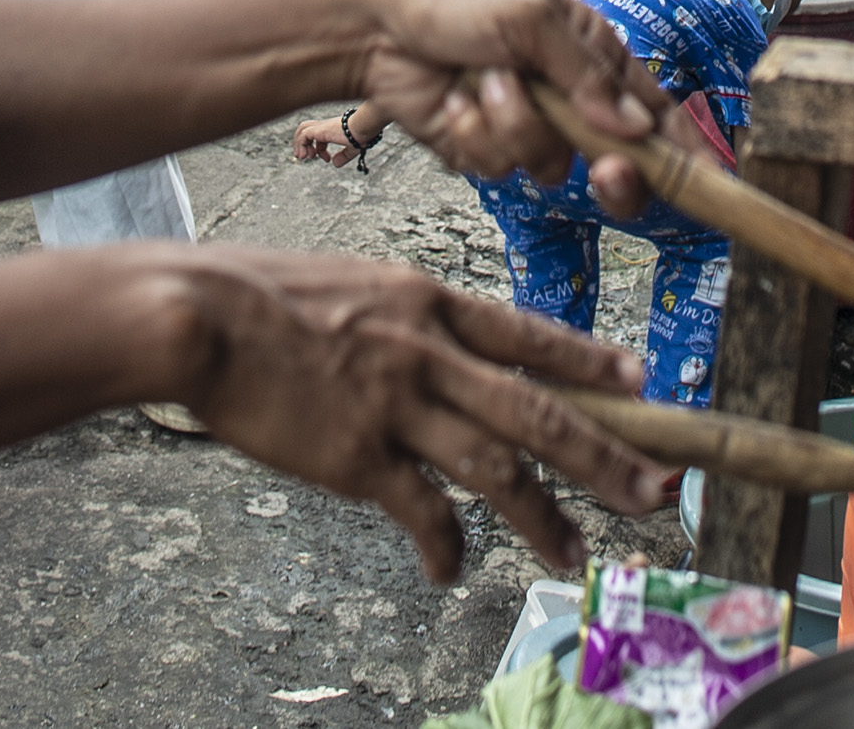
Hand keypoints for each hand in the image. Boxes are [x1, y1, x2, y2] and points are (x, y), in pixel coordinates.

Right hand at [177, 250, 665, 579]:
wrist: (199, 315)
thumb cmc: (261, 293)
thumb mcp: (354, 282)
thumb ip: (404, 318)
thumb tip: (438, 350)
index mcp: (429, 301)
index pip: (529, 333)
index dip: (589, 362)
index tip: (640, 382)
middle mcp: (428, 352)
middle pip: (538, 409)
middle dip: (605, 454)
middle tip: (655, 490)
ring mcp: (398, 405)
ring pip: (497, 467)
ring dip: (543, 515)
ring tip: (572, 553)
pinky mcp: (359, 456)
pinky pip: (422, 510)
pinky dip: (444, 545)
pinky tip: (449, 571)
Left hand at [292, 114, 369, 167]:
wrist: (364, 125)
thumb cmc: (362, 134)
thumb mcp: (352, 148)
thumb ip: (344, 156)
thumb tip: (335, 164)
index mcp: (333, 129)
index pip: (319, 135)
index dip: (319, 149)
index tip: (327, 159)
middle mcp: (326, 126)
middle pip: (306, 127)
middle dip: (302, 142)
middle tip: (303, 156)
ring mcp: (322, 127)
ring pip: (302, 129)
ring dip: (299, 144)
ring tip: (301, 157)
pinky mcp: (320, 130)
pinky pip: (304, 135)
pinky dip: (301, 145)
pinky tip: (306, 156)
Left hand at [337, 0, 662, 222]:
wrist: (377, 27)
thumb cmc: (455, 3)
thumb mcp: (531, 21)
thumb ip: (584, 75)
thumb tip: (633, 128)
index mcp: (592, 54)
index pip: (655, 110)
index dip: (686, 151)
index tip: (714, 188)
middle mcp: (567, 96)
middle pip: (616, 160)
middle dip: (611, 170)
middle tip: (605, 170)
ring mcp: (526, 126)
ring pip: (548, 163)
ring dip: (512, 124)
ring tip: (483, 81)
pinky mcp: (484, 150)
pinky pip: (498, 165)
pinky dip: (473, 133)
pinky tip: (454, 101)